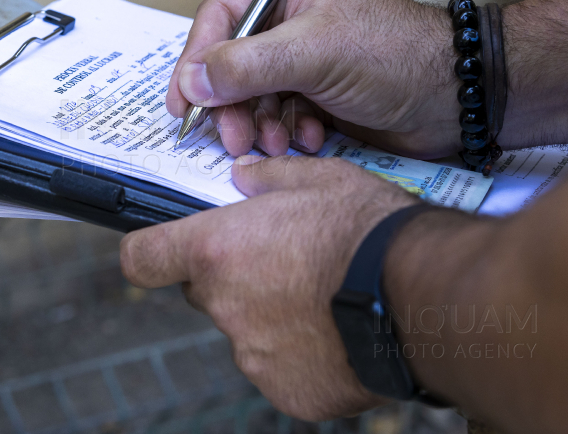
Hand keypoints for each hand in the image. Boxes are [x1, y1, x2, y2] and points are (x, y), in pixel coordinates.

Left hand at [120, 155, 419, 420]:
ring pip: (246, 332)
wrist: (425, 296)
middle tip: (282, 264)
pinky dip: (300, 354)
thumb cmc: (369, 230)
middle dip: (232, 279)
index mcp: (217, 252)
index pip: (142, 259)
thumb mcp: (320, 179)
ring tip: (322, 299)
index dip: (149, 253)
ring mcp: (255, 356)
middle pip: (204, 292)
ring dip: (270, 317)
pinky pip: (281, 369)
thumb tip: (244, 176)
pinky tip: (336, 331)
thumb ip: (268, 178)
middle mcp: (225, 306)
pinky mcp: (288, 392)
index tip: (161, 251)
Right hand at [165, 0, 458, 158]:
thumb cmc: (394, 57)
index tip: (182, 101)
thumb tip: (193, 81)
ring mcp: (307, 57)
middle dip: (231, 103)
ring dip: (258, 124)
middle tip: (232, 138)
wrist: (456, 100)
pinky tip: (308, 140)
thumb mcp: (314, 53)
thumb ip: (247, 65)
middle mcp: (295, 17)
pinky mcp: (320, 92)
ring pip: (255, 93)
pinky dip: (286, 130)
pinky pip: (281, 113)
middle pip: (233, 60)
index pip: (222, 16)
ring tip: (274, 144)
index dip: (196, 58)